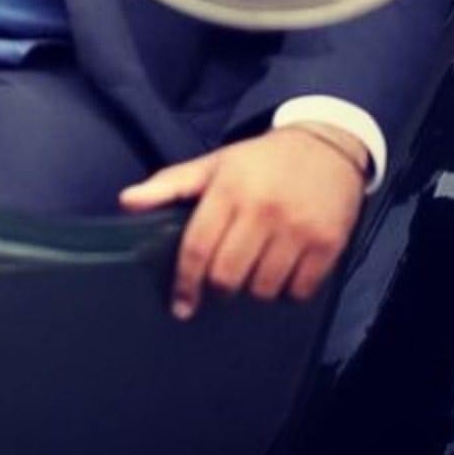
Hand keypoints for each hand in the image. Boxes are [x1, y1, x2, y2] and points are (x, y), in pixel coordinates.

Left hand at [118, 125, 367, 320]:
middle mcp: (263, 211)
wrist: (324, 148)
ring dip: (253, 290)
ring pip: (263, 289)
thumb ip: (168, 185)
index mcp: (228, 190)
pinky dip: (286, 291)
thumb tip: (125, 202)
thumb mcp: (211, 166)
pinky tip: (280, 272)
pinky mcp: (328, 245)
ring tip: (252, 270)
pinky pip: (300, 291)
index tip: (180, 306)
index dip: (186, 282)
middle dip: (218, 287)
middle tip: (221, 279)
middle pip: (228, 276)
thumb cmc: (257, 162)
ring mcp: (298, 230)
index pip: (198, 247)